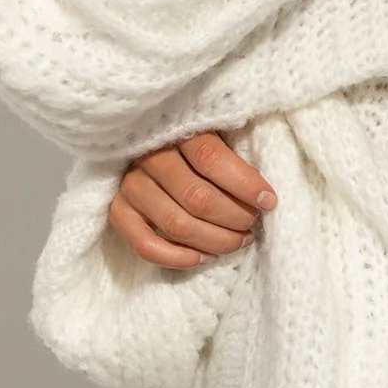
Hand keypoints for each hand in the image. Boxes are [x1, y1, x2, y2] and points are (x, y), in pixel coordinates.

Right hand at [108, 132, 278, 268]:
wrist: (149, 146)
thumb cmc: (197, 143)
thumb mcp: (217, 133)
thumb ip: (235, 153)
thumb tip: (264, 194)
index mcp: (176, 130)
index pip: (211, 158)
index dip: (244, 184)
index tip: (269, 201)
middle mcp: (148, 157)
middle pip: (196, 197)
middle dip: (234, 217)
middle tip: (252, 223)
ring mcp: (130, 185)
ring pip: (175, 224)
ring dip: (215, 240)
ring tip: (238, 241)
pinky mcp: (118, 210)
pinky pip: (145, 245)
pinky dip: (178, 257)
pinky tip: (205, 256)